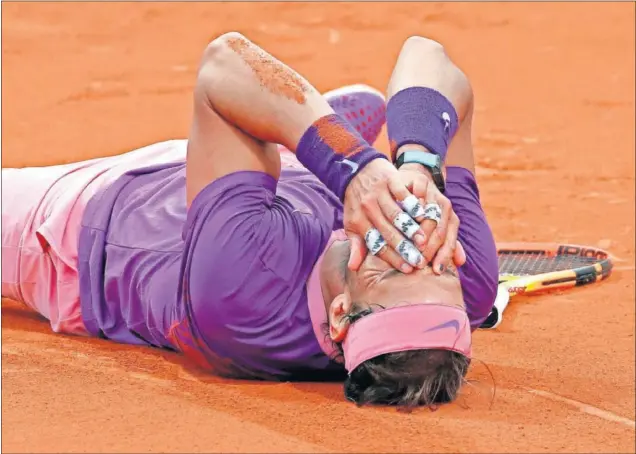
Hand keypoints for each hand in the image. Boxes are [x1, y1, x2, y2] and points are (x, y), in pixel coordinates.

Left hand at [344, 158, 429, 273]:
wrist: (356, 170)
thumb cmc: (356, 202)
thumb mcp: (352, 223)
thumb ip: (356, 245)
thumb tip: (354, 267)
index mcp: (358, 221)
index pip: (377, 243)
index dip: (393, 258)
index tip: (407, 269)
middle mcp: (367, 208)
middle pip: (387, 231)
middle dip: (404, 248)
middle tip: (419, 261)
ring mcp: (378, 193)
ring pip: (396, 214)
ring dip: (411, 229)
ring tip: (424, 242)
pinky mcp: (389, 179)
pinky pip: (402, 194)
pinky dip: (413, 205)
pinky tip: (424, 215)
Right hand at [398, 164, 465, 272]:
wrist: (413, 180)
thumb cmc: (423, 210)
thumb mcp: (435, 226)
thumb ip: (447, 244)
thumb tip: (461, 262)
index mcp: (450, 217)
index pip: (450, 240)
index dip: (443, 256)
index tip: (435, 270)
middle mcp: (445, 205)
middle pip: (440, 231)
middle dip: (429, 249)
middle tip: (418, 261)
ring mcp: (433, 194)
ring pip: (429, 217)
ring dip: (420, 233)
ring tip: (408, 246)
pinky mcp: (420, 182)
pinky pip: (417, 197)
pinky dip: (412, 207)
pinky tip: (402, 219)